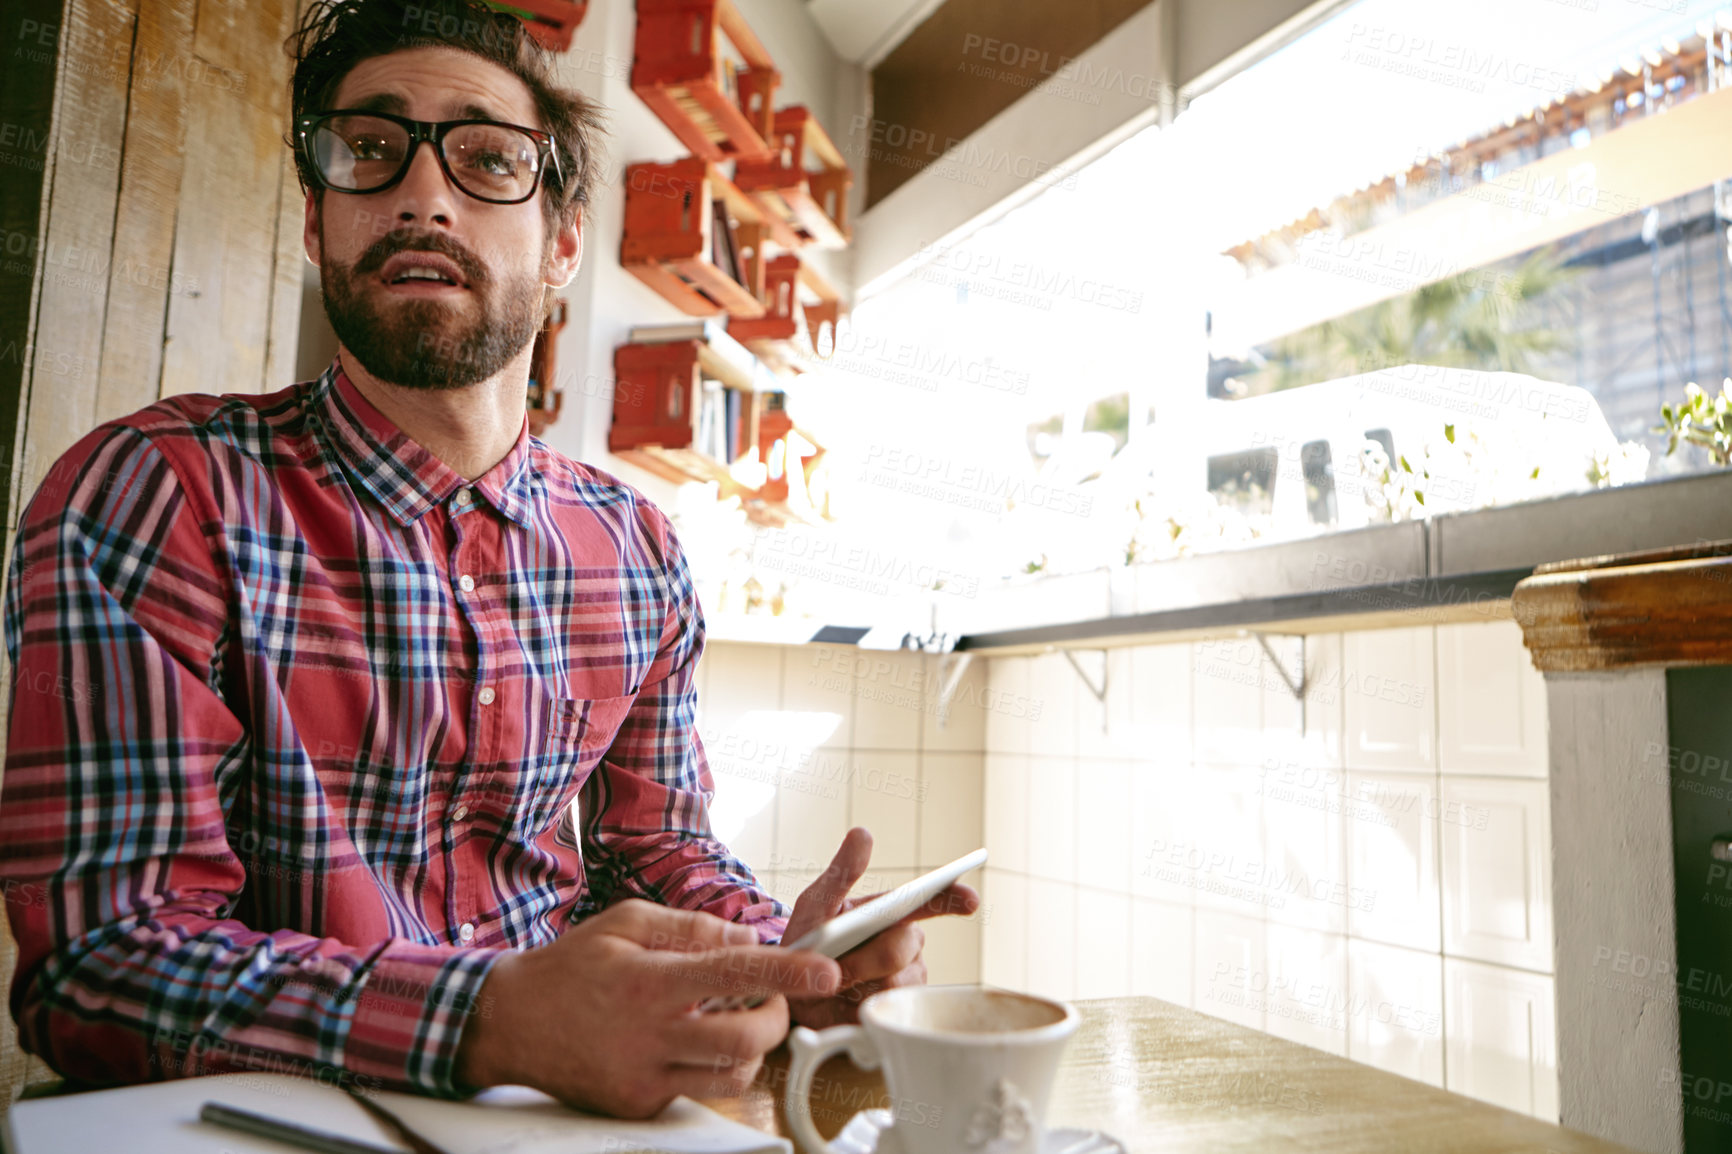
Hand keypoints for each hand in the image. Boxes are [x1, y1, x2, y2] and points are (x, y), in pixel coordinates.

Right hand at [455, 899, 840, 1117]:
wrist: (511, 1023)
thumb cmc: (571, 967)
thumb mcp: (626, 922)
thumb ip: (691, 927)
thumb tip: (745, 936)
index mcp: (651, 980)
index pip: (735, 972)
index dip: (788, 971)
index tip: (826, 970)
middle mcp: (651, 1033)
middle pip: (746, 1038)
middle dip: (777, 1018)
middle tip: (771, 999)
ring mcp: (645, 1076)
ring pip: (730, 1076)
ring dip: (750, 1049)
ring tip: (735, 1021)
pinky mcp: (639, 1105)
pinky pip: (695, 1094)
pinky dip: (708, 1068)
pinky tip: (690, 1043)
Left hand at [784, 828, 981, 1030]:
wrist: (792, 991)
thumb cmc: (809, 940)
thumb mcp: (817, 902)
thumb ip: (841, 872)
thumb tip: (863, 832)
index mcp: (893, 912)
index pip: (931, 901)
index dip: (953, 898)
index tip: (969, 899)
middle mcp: (907, 943)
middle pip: (902, 948)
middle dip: (865, 957)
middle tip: (838, 965)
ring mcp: (907, 979)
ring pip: (896, 982)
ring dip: (859, 984)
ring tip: (837, 982)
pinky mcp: (898, 1010)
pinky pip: (888, 1008)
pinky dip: (860, 1006)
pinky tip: (847, 1001)